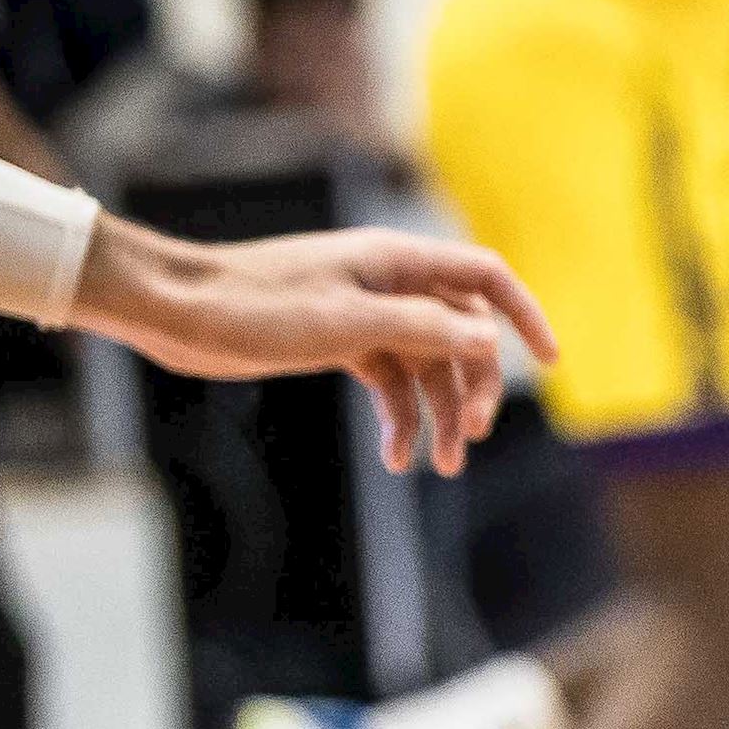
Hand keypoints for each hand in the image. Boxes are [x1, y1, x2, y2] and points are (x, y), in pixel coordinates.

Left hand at [71, 220, 555, 474]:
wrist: (176, 312)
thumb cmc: (252, 306)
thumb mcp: (345, 322)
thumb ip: (422, 329)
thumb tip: (490, 343)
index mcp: (396, 262)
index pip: (484, 279)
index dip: (525, 316)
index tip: (552, 360)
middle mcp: (389, 284)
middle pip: (463, 335)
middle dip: (473, 389)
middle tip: (467, 438)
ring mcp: (366, 315)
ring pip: (427, 367)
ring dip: (438, 416)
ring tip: (439, 466)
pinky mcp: (340, 343)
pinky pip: (391, 383)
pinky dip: (399, 418)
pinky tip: (395, 456)